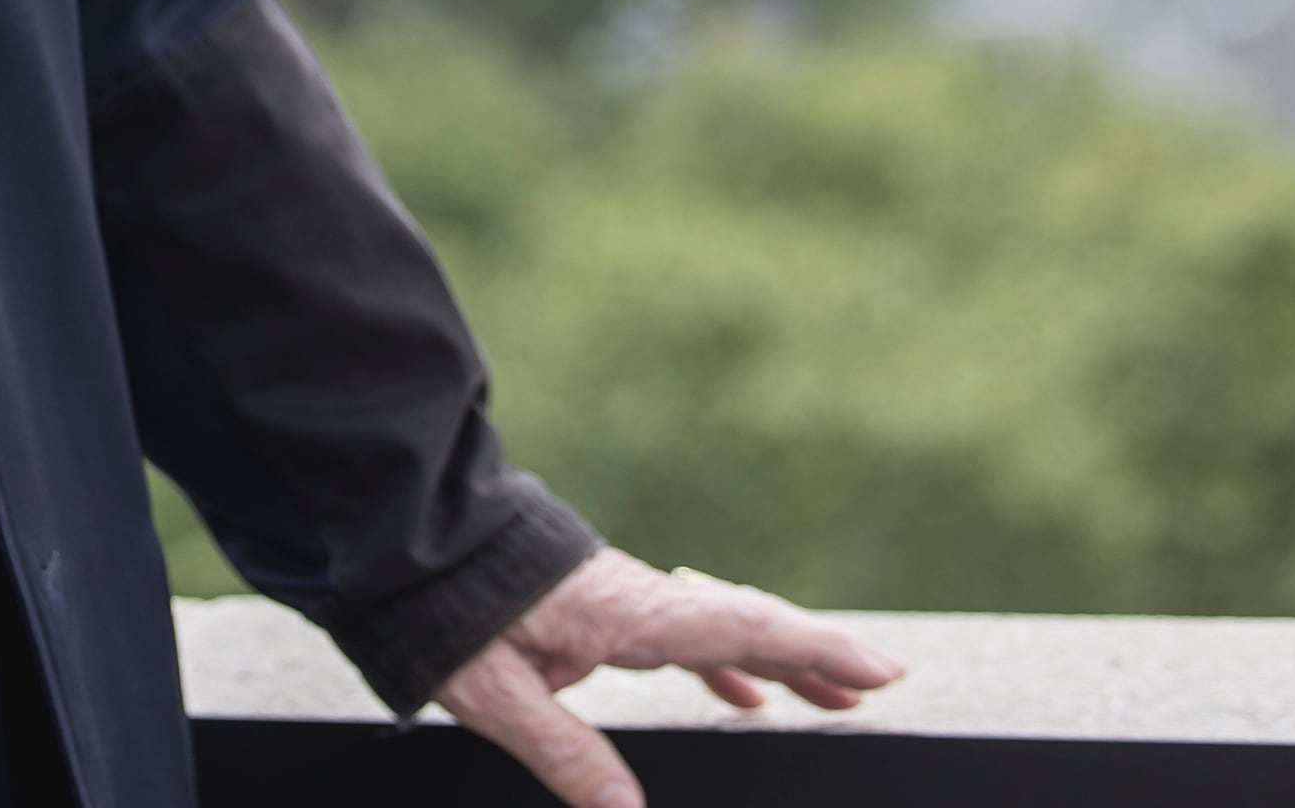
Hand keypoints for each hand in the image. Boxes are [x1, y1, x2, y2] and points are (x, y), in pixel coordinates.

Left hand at [433, 547, 905, 807]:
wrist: (410, 536)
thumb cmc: (447, 608)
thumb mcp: (498, 698)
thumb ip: (568, 759)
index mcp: (626, 614)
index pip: (739, 629)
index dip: (814, 650)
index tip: (878, 671)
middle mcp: (640, 598)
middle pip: (748, 623)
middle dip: (819, 654)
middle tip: (885, 684)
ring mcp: (628, 597)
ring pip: (723, 626)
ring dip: (781, 659)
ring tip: (834, 701)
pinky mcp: (607, 603)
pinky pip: (685, 631)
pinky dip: (727, 663)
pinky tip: (747, 700)